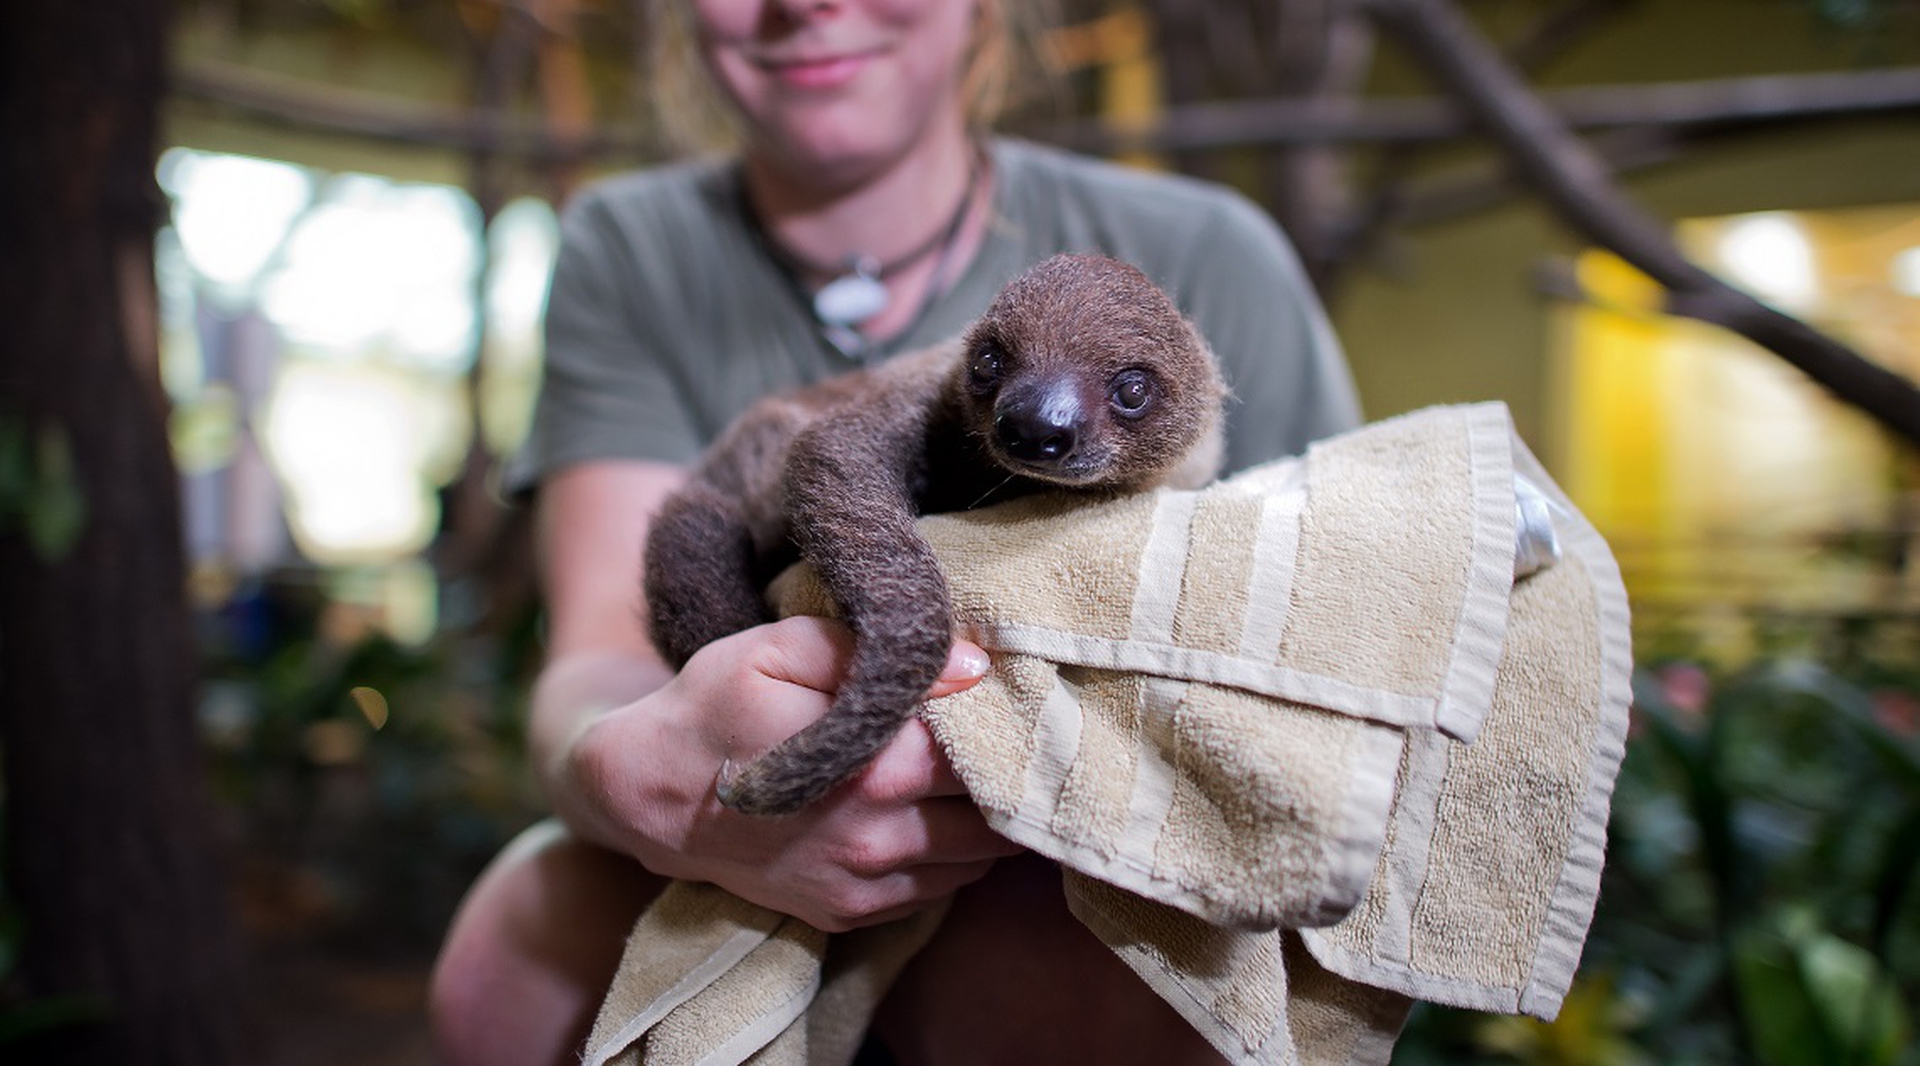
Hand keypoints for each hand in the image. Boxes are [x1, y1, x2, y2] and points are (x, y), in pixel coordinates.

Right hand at [559, 616, 1022, 931]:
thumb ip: (877, 652)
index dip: (1006, 714)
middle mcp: (880, 838)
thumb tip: (975, 664)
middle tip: (999, 727)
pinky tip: (932, 810)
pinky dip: (954, 851)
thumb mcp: (780, 650)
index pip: (989, 746)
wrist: (647, 795)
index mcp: (875, 768)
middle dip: (1005, 764)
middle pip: (996, 805)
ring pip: (982, 854)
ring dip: (987, 813)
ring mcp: (867, 885)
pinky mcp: (854, 913)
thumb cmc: (715, 707)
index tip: (1007, 689)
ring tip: (969, 768)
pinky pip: (944, 886)